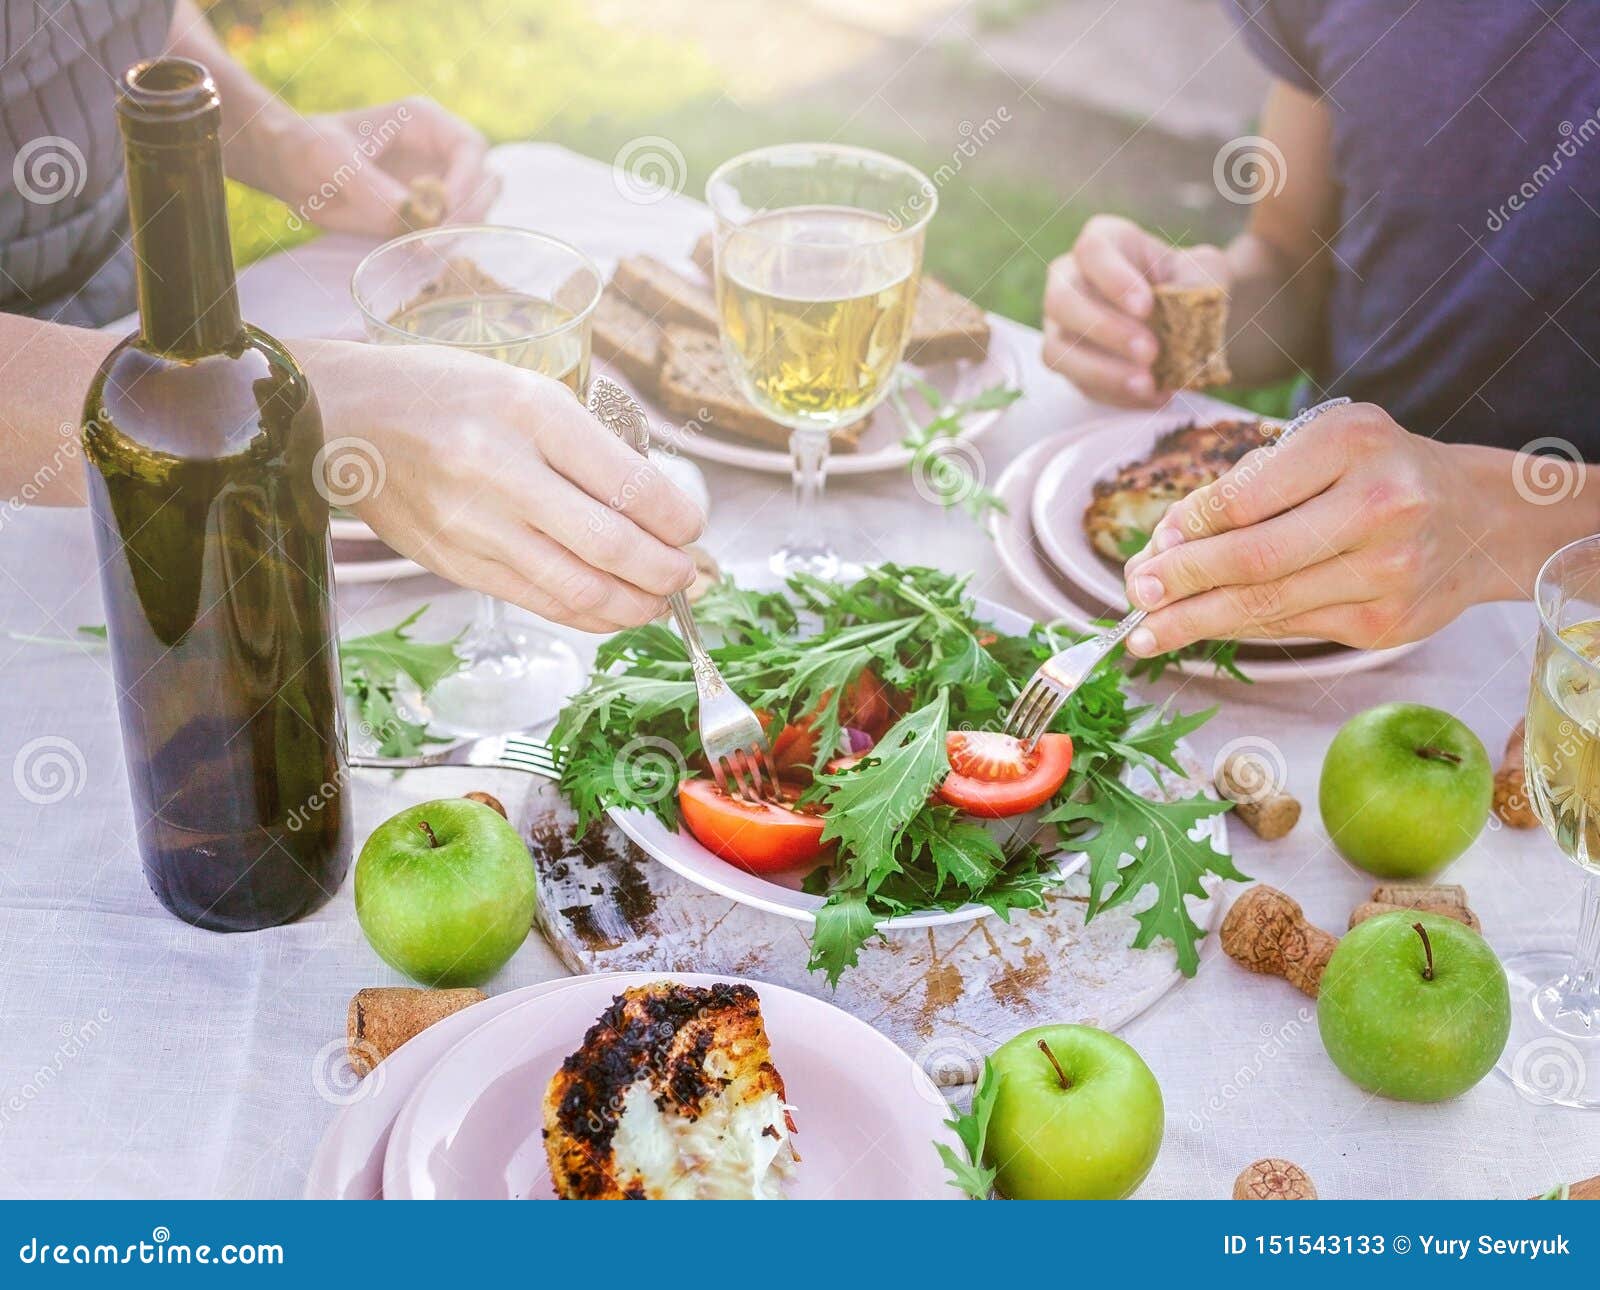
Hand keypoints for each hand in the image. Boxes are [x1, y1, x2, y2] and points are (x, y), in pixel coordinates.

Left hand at [276, 99, 496, 235]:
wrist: (289, 169)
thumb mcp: (331, 159)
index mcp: (424, 122)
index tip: (441, 211)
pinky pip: (453, 231)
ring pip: (476, 210)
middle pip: (485, 182)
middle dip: (468, 212)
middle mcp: (439, 152)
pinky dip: (443, 244)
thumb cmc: (306, 147)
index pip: (471, 148)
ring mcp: (437, 183)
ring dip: (457, 232)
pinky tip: (415, 250)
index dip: (467, 180)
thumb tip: (414, 214)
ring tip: (418, 248)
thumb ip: (371, 185)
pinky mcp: (427, 213)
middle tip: (432, 239)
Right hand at [302, 341, 702, 631]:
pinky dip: (588, 614)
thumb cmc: (446, 395)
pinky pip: (539, 602)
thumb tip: (658, 510)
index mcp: (532, 413)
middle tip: (688, 575)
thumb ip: (588, 447)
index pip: (630, 484)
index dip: (677, 520)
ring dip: (635, 605)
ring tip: (659, 601)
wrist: (341, 418)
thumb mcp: (527, 392)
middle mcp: (503, 471)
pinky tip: (613, 609)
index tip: (691, 527)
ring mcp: (475, 525)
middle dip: (667, 572)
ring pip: (578, 588)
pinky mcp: (455, 563)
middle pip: (611, 545)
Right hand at [1042, 215, 1230, 406]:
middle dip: (1105, 329)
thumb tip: (1184, 299)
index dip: (1114, 278)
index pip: (1092, 249)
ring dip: (1102, 370)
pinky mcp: (1069, 365)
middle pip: (1063, 299)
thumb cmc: (1190, 286)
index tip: (1146, 306)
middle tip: (1150, 352)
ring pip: (1058, 348)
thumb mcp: (1206, 271)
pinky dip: (1116, 393)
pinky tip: (1152, 395)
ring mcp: (1062, 325)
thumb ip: (1199, 278)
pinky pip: (1079, 383)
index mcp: (1105, 243)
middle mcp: (1070, 280)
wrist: (1191, 324)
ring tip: (1147, 384)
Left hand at [1120, 404, 1485, 654]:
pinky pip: (1292, 628)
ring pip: (1268, 605)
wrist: (1478, 518)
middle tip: (1134, 594)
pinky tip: (1205, 628)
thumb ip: (1248, 485)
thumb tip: (1165, 543)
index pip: (1245, 496)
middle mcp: (1380, 504)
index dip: (1187, 528)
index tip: (1150, 545)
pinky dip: (1240, 629)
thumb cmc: (1377, 471)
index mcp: (1353, 443)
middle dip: (1181, 582)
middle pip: (1253, 559)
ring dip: (1196, 620)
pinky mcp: (1386, 623)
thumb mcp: (1321, 447)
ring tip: (1148, 631)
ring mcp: (1388, 571)